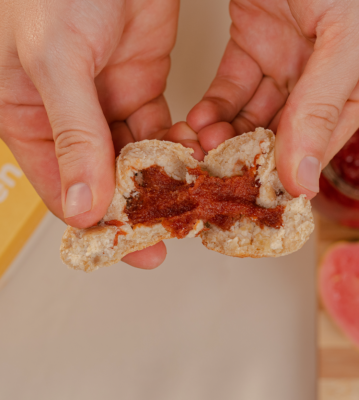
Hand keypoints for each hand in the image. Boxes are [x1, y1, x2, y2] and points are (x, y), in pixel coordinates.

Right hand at [0, 0, 179, 268]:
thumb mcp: (56, 61)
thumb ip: (73, 135)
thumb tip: (81, 206)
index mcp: (31, 118)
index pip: (63, 187)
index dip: (96, 221)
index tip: (129, 246)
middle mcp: (70, 119)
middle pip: (103, 180)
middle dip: (137, 207)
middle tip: (167, 232)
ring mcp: (109, 104)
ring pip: (137, 159)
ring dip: (162, 180)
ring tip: (188, 201)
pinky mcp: (143, 88)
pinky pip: (161, 132)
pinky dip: (178, 148)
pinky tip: (193, 161)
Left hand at [187, 0, 358, 197]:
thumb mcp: (349, 35)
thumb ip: (324, 107)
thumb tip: (306, 181)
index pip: (320, 145)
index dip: (287, 173)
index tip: (253, 195)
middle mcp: (322, 77)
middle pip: (282, 135)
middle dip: (247, 155)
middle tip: (215, 171)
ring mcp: (287, 59)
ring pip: (252, 116)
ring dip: (224, 135)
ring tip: (200, 146)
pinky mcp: (254, 39)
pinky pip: (232, 88)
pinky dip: (214, 108)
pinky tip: (198, 121)